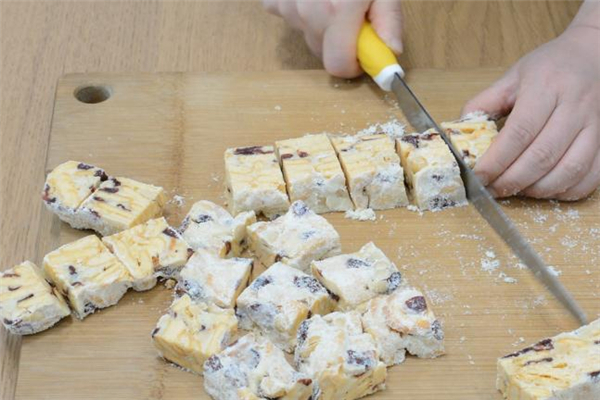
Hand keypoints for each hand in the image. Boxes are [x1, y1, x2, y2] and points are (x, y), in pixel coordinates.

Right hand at [263, 0, 402, 77]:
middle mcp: (307, 13)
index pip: (338, 67)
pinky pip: (287, 16)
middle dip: (340, 42)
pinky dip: (301, 9)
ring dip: (321, 24)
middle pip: (322, 54)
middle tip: (353, 13)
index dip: (355, 63)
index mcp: (337, 14)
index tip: (364, 48)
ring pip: (307, 35)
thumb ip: (388, 19)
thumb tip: (392, 51)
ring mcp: (286, 6)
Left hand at [462, 16, 599, 200]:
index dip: (497, 160)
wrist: (593, 56)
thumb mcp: (511, 78)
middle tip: (492, 189)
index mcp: (546, 87)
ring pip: (569, 169)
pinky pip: (591, 176)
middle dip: (512, 180)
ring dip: (538, 189)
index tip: (479, 176)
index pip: (520, 131)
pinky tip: (545, 190)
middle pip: (543, 155)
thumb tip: (457, 135)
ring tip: (516, 190)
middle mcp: (575, 106)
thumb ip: (483, 104)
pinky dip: (566, 191)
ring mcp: (595, 125)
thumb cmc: (548, 68)